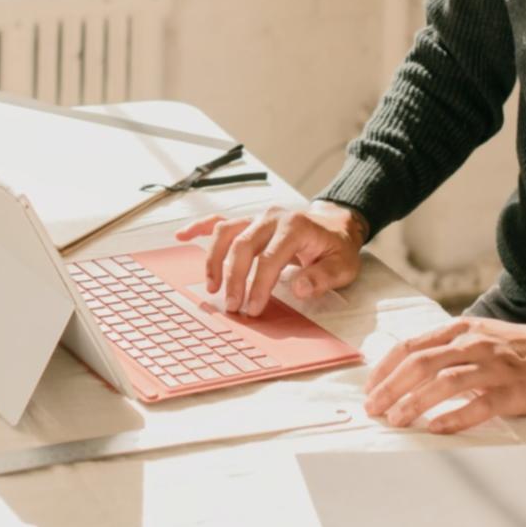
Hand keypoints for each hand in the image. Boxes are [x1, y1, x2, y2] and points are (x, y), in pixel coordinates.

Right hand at [173, 201, 365, 315]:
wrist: (335, 225)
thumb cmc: (336, 248)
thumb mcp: (343, 265)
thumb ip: (323, 277)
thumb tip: (300, 288)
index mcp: (295, 227)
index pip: (270, 258)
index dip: (259, 285)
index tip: (253, 308)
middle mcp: (272, 217)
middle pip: (243, 246)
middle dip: (234, 278)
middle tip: (232, 306)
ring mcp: (257, 217)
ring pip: (226, 233)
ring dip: (214, 260)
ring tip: (211, 288)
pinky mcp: (249, 221)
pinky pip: (220, 221)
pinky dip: (200, 227)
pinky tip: (182, 235)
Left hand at [364, 317, 525, 432]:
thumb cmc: (517, 348)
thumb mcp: (478, 335)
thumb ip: (447, 347)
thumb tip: (408, 366)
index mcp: (460, 330)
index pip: (412, 346)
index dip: (386, 367)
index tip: (369, 387)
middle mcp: (473, 344)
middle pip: (422, 363)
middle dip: (391, 386)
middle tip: (373, 408)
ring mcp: (493, 367)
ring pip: (445, 381)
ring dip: (415, 401)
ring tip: (396, 419)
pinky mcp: (512, 390)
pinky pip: (480, 404)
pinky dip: (455, 416)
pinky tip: (436, 428)